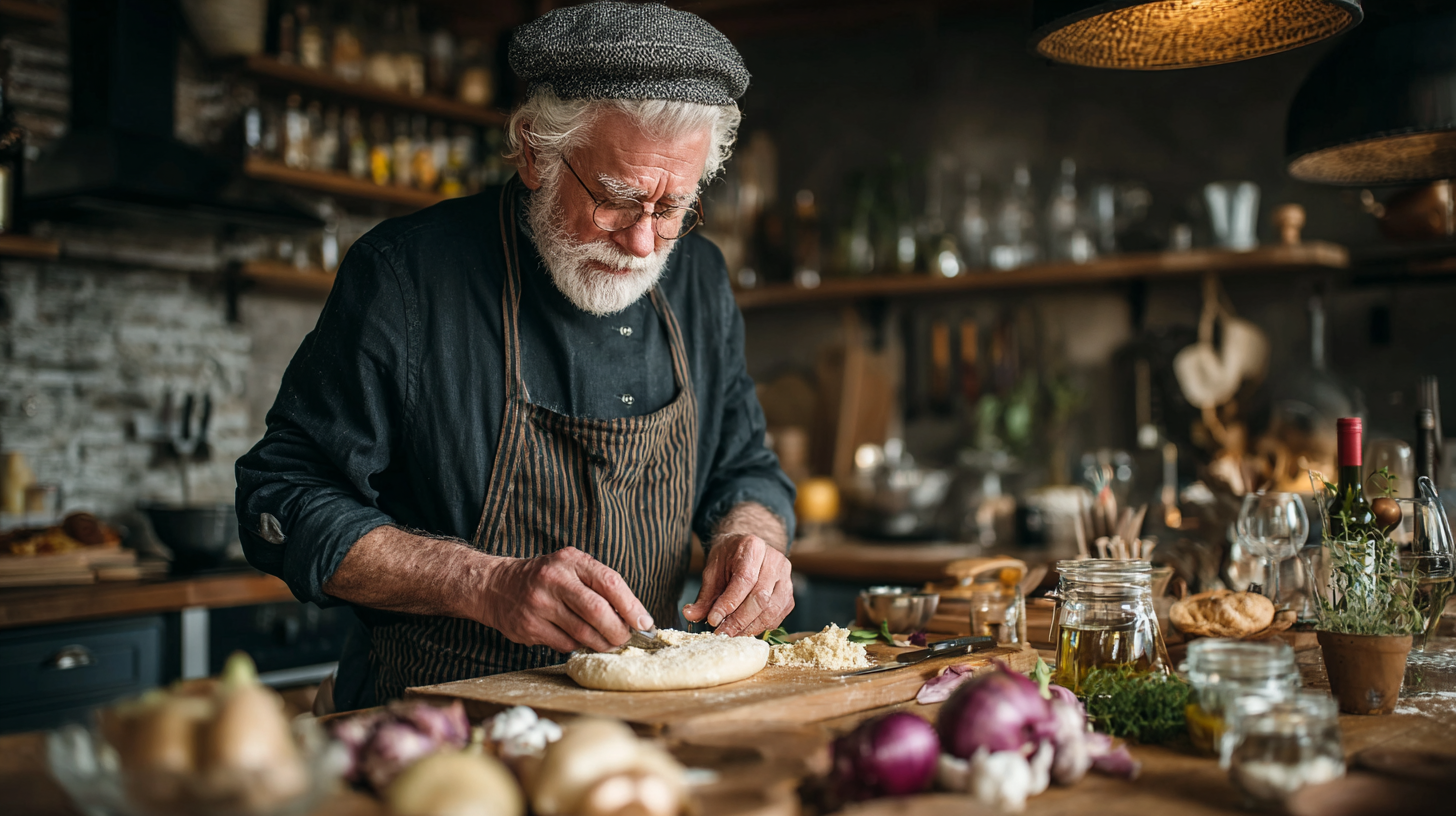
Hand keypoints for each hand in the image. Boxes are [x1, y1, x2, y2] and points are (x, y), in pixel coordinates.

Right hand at [478, 547, 652, 652]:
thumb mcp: (571, 568)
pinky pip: (565, 644)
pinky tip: (579, 641)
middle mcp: (554, 578)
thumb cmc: (546, 578)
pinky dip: (578, 646)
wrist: (497, 586)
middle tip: (626, 639)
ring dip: (601, 643)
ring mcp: (539, 603)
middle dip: (618, 631)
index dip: (631, 606)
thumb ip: (600, 586)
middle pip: (597, 611)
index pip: (610, 582)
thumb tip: (634, 617)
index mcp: (571, 560)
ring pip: (582, 632)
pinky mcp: (529, 626)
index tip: (644, 623)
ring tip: (608, 644)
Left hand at [683, 534, 793, 636]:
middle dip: (739, 620)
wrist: (746, 551)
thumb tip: (690, 614)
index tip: (713, 619)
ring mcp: (786, 577)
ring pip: (772, 609)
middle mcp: (775, 560)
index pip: (744, 579)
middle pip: (761, 597)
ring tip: (732, 635)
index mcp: (753, 547)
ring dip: (751, 627)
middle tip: (722, 633)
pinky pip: (778, 615)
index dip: (729, 603)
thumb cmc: (728, 559)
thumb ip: (705, 595)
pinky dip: (762, 627)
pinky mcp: (789, 594)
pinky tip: (746, 630)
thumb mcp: (712, 571)